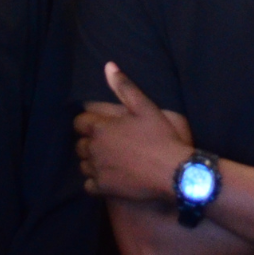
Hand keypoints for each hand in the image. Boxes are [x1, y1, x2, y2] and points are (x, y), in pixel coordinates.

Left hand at [75, 63, 192, 201]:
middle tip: (105, 145)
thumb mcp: (145, 107)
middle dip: (88, 143)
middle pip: (79, 145)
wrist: (174, 173)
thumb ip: (124, 87)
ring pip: (83, 165)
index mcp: (100, 128)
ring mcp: (98, 170)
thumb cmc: (160, 137)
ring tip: (105, 161)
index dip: (87, 124)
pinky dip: (94, 183)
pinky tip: (106, 179)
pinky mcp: (105, 188)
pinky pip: (88, 186)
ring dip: (90, 162)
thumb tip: (109, 66)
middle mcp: (95, 149)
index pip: (79, 123)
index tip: (99, 127)